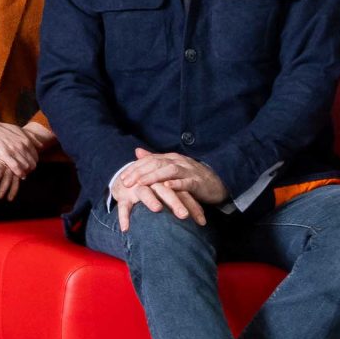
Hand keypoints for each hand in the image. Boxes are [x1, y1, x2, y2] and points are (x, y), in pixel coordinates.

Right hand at [0, 116, 42, 198]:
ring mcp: (13, 149)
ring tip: (21, 175)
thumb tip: (41, 145)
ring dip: (25, 172)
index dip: (33, 163)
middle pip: (32, 162)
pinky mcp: (4, 154)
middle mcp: (22, 144)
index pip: (35, 156)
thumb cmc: (0, 129)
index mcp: (26, 139)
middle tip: (25, 172)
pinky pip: (16, 167)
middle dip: (30, 169)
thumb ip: (30, 137)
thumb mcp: (17, 129)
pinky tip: (17, 175)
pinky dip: (19, 173)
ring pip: (26, 166)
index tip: (28, 166)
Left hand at [110, 148, 224, 229]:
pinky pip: (187, 182)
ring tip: (140, 184)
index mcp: (171, 158)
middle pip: (156, 163)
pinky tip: (166, 187)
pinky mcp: (198, 182)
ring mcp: (189, 171)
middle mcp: (179, 161)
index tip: (122, 178)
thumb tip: (137, 151)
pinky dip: (176, 184)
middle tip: (126, 182)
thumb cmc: (191, 177)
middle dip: (140, 172)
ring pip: (169, 170)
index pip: (149, 160)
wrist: (217, 183)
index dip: (135, 168)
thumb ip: (155, 160)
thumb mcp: (172, 168)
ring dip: (154, 177)